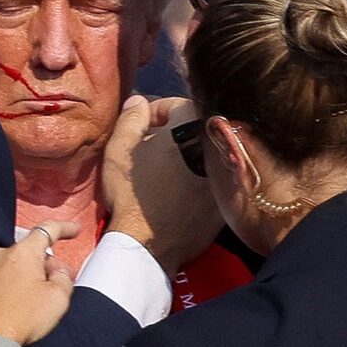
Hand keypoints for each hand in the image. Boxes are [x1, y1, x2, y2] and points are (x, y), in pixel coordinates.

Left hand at [0, 220, 77, 345]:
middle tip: (55, 284)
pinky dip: (2, 288)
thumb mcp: (58, 299)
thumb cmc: (24, 318)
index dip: (64, 228)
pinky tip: (8, 306)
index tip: (75, 230)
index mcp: (23, 252)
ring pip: (8, 266)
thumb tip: (57, 270)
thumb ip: (63, 277)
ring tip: (28, 301)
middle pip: (28, 252)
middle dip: (43, 264)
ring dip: (21, 276)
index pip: (47, 230)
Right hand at [102, 95, 224, 273]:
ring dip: (185, 156)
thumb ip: (131, 117)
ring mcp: (225, 176)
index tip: (139, 128)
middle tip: (148, 149)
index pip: (176, 104)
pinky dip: (196, 180)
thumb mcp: (119, 149)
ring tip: (161, 172)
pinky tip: (176, 193)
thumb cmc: (131, 193)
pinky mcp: (227, 201)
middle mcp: (216, 146)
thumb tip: (139, 101)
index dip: (153, 113)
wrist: (148, 245)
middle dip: (171, 134)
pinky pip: (210, 180)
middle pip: (193, 130)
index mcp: (193, 126)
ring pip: (203, 154)